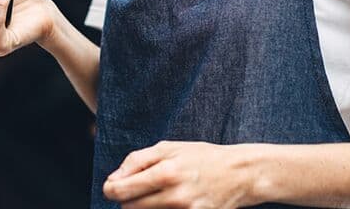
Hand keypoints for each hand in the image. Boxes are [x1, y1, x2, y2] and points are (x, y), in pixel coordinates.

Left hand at [103, 141, 252, 208]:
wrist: (239, 174)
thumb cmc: (202, 157)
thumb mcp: (169, 148)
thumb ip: (137, 160)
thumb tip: (113, 180)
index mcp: (166, 172)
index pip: (121, 191)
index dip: (110, 189)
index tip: (112, 186)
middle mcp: (174, 197)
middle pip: (129, 208)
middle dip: (127, 198)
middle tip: (139, 187)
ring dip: (143, 207)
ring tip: (157, 194)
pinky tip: (168, 202)